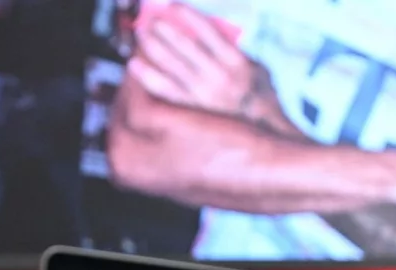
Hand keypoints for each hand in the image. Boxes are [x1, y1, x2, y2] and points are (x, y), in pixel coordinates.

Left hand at [127, 3, 257, 117]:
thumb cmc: (260, 98)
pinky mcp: (190, 110)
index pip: (206, 30)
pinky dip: (147, 75)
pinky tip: (134, 65)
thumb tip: (209, 35)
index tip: (172, 5)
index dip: (186, 14)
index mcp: (235, 61)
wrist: (262, 132)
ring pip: (169, 65)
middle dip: (162, 28)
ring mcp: (201, 94)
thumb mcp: (256, 68)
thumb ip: (234, 50)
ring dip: (152, 46)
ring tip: (141, 34)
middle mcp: (217, 75)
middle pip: (183, 45)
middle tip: (149, 19)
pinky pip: (163, 90)